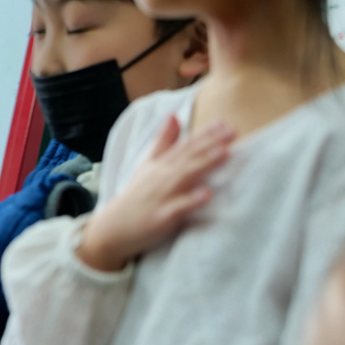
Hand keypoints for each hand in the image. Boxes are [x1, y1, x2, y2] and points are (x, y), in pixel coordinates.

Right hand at [77, 116, 232, 270]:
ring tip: (224, 153)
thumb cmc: (136, 197)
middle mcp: (163, 176)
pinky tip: (208, 194)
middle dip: (211, 143)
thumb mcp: (148, 164)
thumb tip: (173, 115)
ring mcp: (162, 196)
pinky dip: (192, 200)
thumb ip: (164, 141)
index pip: (186, 145)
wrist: (113, 228)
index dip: (205, 133)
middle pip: (189, 156)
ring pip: (185, 176)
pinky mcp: (161, 216)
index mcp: (162, 164)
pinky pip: (178, 207)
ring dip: (204, 164)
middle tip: (232, 132)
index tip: (224, 123)